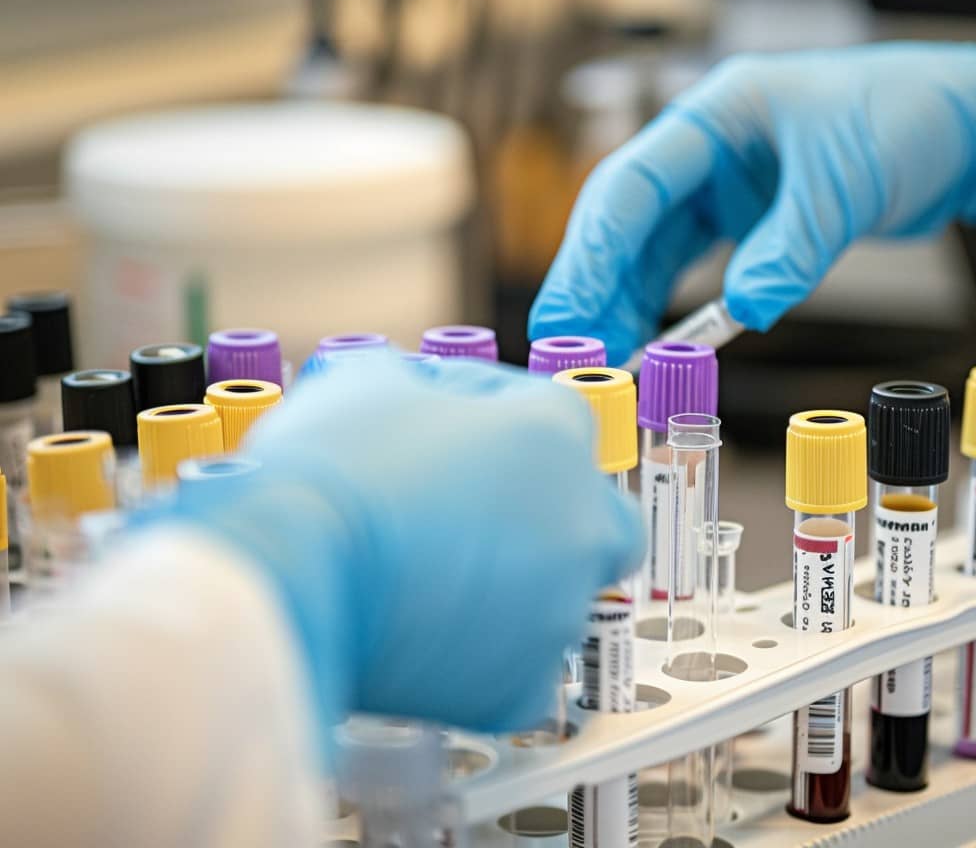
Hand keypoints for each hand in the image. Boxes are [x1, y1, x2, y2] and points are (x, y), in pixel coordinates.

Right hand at [148, 355, 641, 739]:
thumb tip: (431, 400)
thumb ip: (429, 382)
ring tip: (429, 585)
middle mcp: (579, 524)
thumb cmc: (327, 471)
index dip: (495, 422)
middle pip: (599, 519)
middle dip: (559, 518)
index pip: (551, 416)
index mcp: (556, 437)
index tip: (452, 440)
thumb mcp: (371, 379)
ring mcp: (556, 611)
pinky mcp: (518, 687)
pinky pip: (520, 676)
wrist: (285, 574)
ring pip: (558, 600)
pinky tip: (434, 642)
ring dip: (516, 592)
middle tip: (485, 521)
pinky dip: (486, 666)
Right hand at [529, 42, 975, 362]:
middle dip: (595, 289)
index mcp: (718, 115)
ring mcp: (726, 182)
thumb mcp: (847, 184)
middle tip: (570, 356)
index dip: (594, 253)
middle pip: (627, 222)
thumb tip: (744, 309)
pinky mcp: (749, 215)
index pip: (633, 184)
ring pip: (653, 247)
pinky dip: (671, 305)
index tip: (572, 315)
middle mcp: (710, 147)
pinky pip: (691, 264)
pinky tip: (653, 345)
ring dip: (626, 305)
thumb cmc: (910, 120)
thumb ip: (793, 246)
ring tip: (605, 365)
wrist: (967, 128)